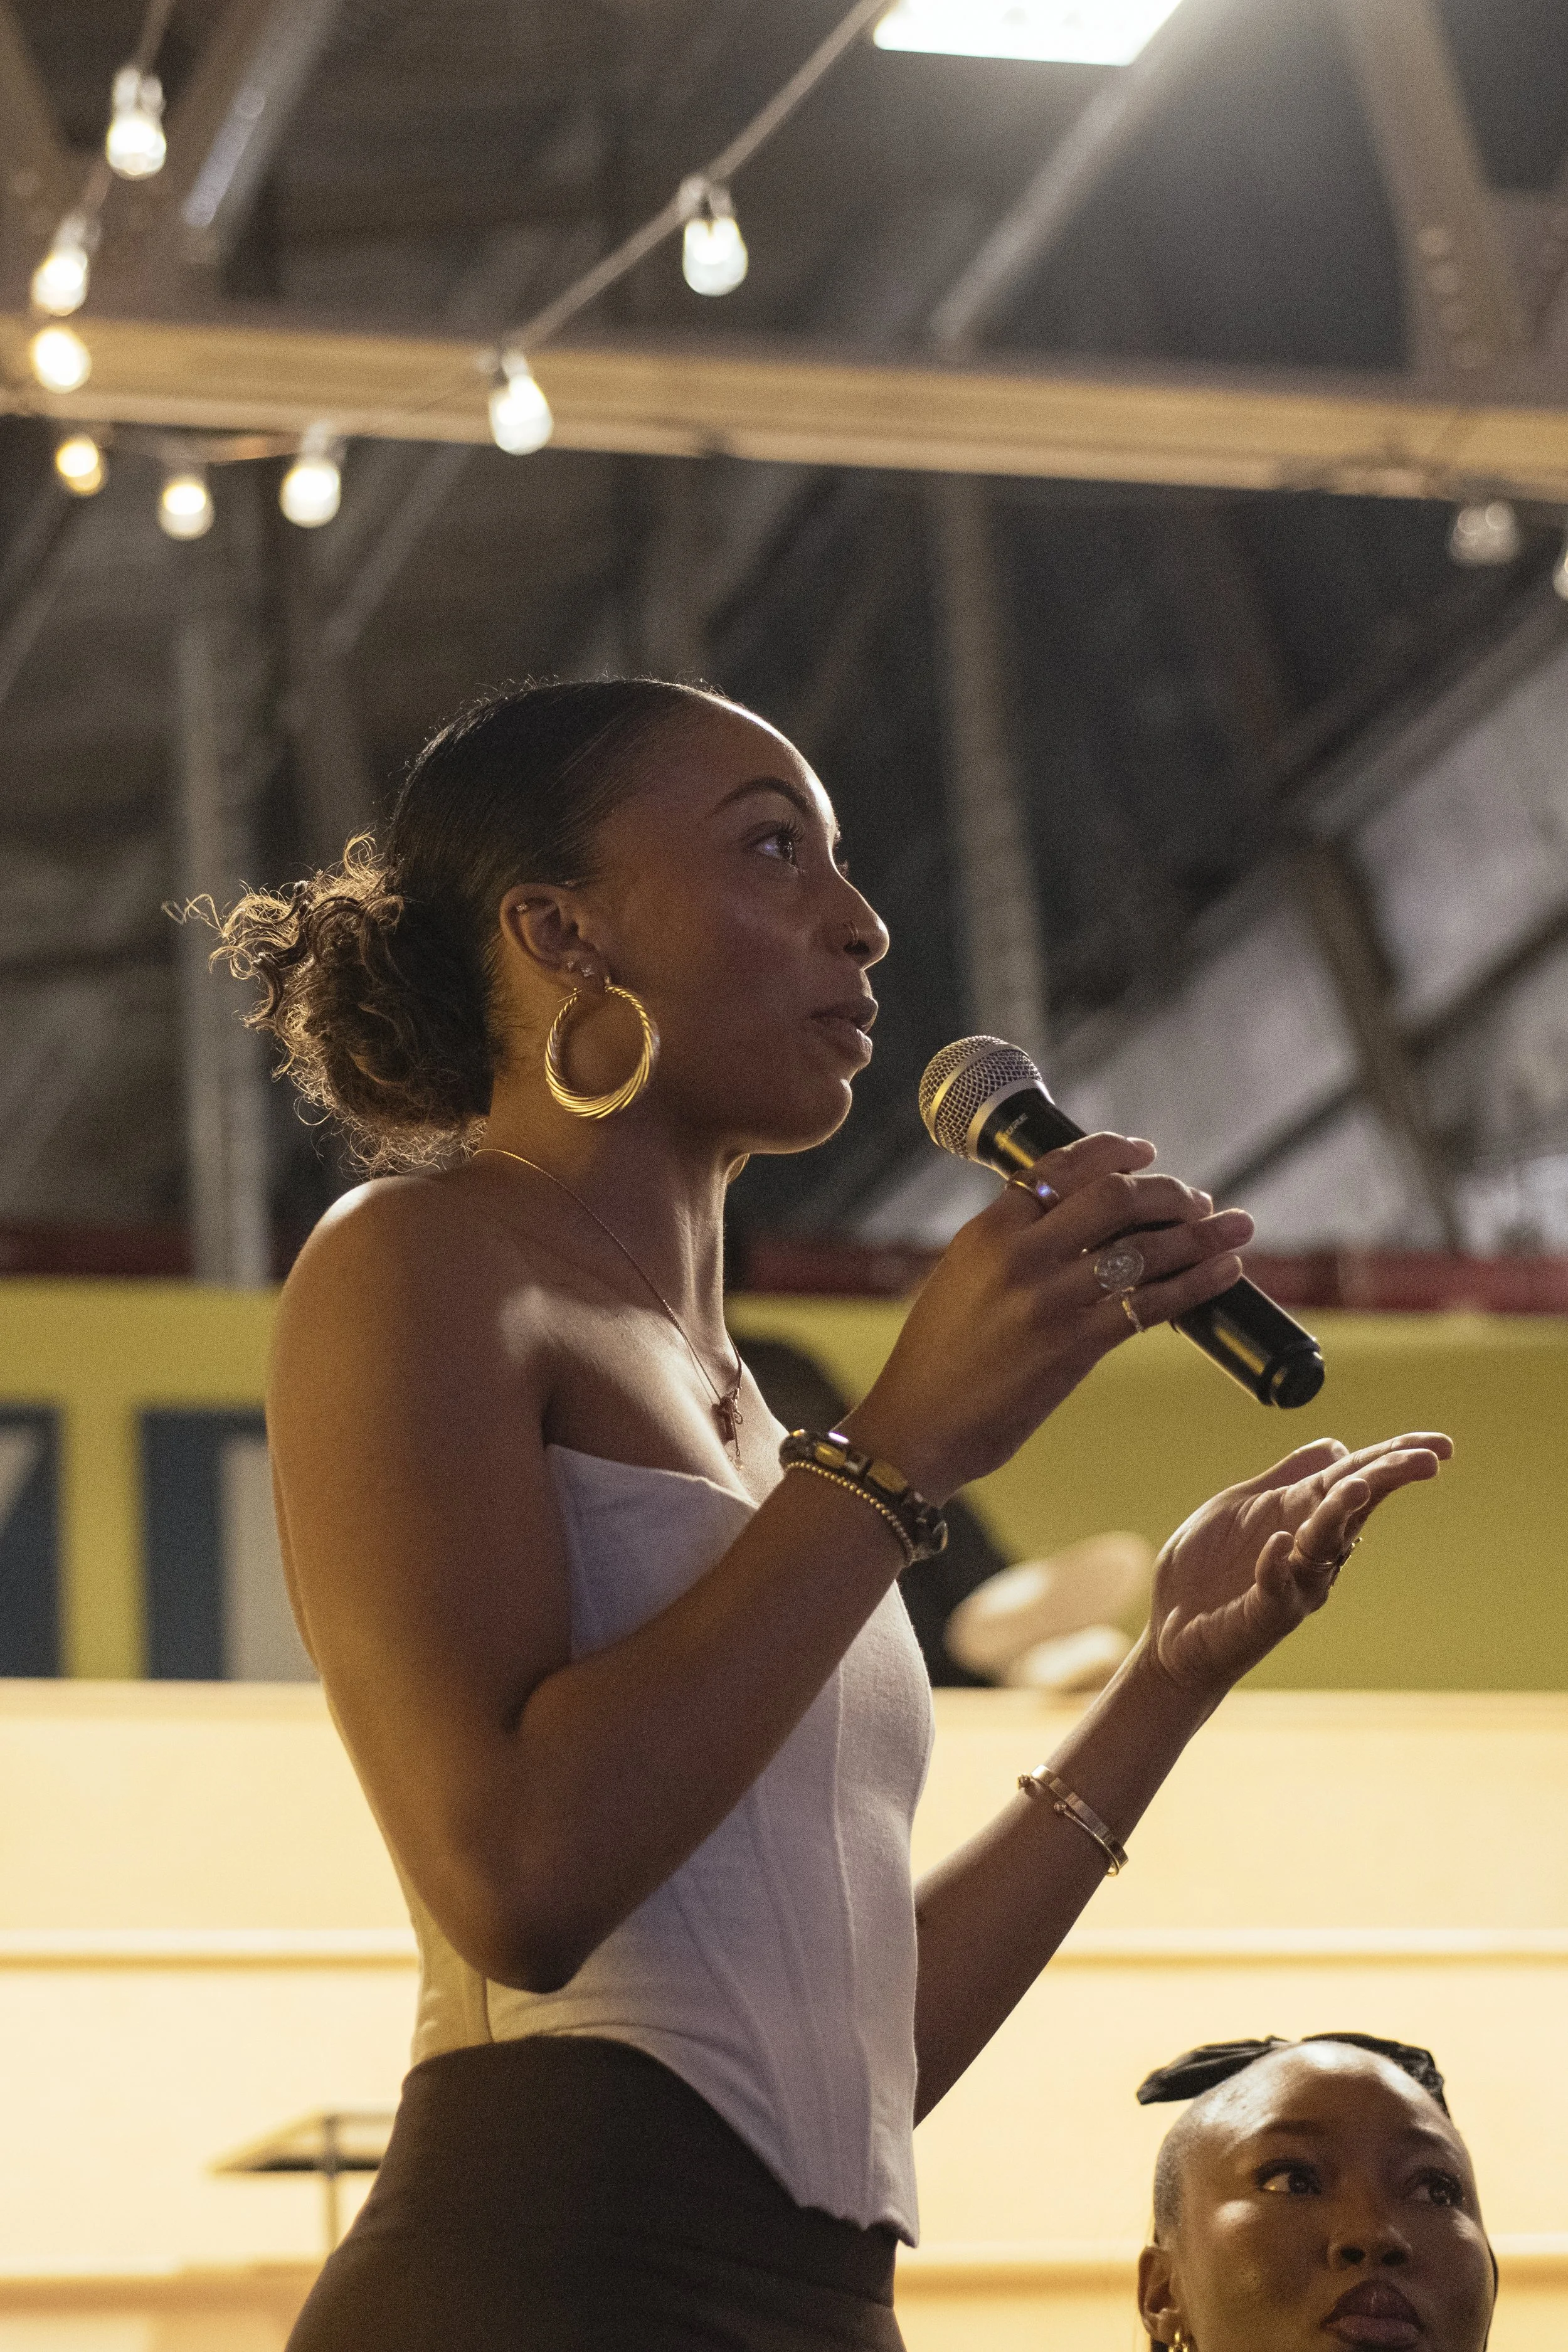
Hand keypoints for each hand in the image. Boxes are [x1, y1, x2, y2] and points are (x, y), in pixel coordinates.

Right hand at [843, 1132, 1253, 1500]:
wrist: (917, 1427)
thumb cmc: (937, 1359)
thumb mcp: (961, 1278)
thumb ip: (1009, 1245)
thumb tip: (1074, 1223)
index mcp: (988, 1230)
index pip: (1061, 1166)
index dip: (1114, 1151)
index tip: (1146, 1152)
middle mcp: (1020, 1255)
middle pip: (1115, 1196)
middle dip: (1168, 1192)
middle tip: (1196, 1200)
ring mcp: (1050, 1300)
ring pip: (1145, 1248)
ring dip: (1202, 1233)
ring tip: (1236, 1226)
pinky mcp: (1075, 1346)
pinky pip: (1153, 1304)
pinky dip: (1198, 1283)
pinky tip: (1224, 1272)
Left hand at [1147, 1433, 1453, 1697]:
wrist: (1172, 1630)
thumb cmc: (1210, 1568)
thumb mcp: (1242, 1504)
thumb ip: (1286, 1477)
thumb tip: (1337, 1445)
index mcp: (1304, 1516)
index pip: (1356, 1480)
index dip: (1394, 1459)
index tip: (1441, 1445)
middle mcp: (1310, 1551)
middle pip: (1353, 1508)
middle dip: (1387, 1481)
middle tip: (1426, 1461)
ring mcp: (1291, 1584)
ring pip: (1324, 1547)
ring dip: (1338, 1516)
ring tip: (1356, 1486)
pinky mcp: (1262, 1614)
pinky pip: (1275, 1588)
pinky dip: (1276, 1565)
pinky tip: (1279, 1544)